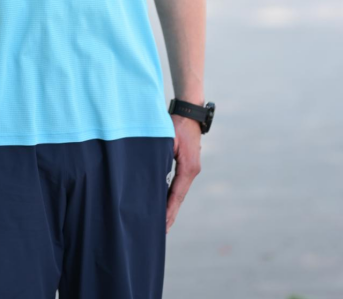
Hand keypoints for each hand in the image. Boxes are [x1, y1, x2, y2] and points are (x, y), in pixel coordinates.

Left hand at [166, 115, 201, 234]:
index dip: (168, 211)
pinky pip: (179, 184)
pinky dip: (172, 196)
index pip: (176, 195)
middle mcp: (192, 170)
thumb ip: (160, 157)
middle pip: (179, 198)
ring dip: (171, 206)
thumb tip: (152, 177)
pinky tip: (164, 202)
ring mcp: (192, 168)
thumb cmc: (176, 123)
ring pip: (179, 192)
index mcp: (188, 167)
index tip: (161, 225)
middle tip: (160, 233)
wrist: (190, 111)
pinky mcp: (188, 164)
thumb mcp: (167, 139)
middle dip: (170, 214)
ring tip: (162, 223)